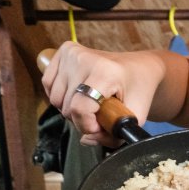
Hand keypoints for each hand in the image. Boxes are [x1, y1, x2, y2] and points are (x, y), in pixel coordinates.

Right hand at [41, 41, 163, 147]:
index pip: (80, 108)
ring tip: (91, 103)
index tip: (99, 127)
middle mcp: (85, 59)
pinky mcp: (65, 50)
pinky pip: (48, 84)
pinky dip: (61, 96)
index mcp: (105, 72)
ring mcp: (72, 53)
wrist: (140, 67)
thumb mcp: (135, 117)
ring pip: (55, 99)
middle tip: (100, 113)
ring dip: (71, 109)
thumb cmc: (139, 91)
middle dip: (81, 119)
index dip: (87, 125)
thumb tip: (85, 140)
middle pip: (67, 106)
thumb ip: (112, 136)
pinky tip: (78, 93)